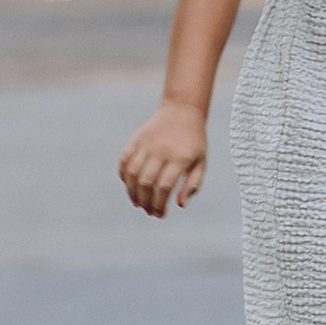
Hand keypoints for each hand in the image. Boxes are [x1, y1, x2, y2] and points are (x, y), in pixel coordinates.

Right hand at [120, 101, 206, 217]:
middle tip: (148, 211)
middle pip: (147, 183)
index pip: (164, 187)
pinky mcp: (136, 139)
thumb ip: (192, 185)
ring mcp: (147, 144)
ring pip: (133, 173)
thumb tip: (180, 205)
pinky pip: (125, 161)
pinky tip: (130, 185)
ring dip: (132, 192)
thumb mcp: (201, 162)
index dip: (159, 204)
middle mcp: (161, 151)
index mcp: (180, 158)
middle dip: (145, 202)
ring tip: (138, 203)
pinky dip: (124, 176)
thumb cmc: (194, 141)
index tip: (160, 214)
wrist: (183, 109)